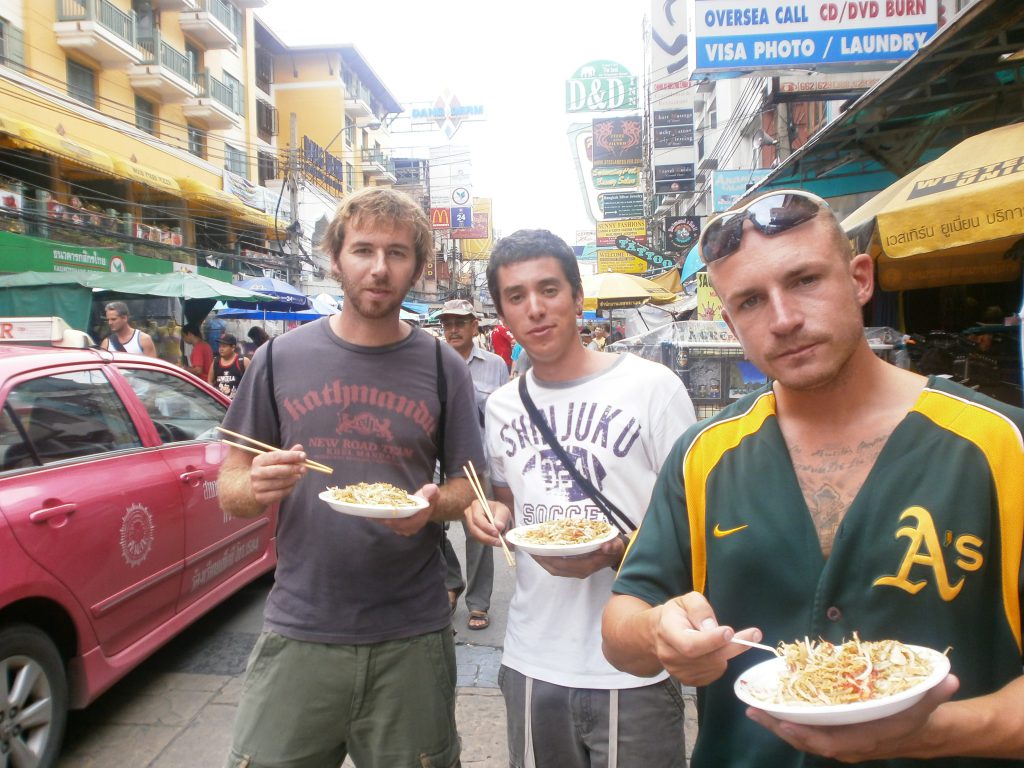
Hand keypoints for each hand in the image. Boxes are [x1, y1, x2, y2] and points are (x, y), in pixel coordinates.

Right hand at [248, 443, 308, 505]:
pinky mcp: (261, 497)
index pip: (277, 456)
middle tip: (304, 469)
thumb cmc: (269, 470)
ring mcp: (257, 486)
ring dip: (292, 479)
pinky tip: (292, 485)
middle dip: (293, 468)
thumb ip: (288, 454)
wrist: (254, 488)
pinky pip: (280, 493)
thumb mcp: (276, 461)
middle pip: (278, 470)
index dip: (291, 455)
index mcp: (259, 460)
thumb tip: (300, 447)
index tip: (303, 455)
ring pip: (280, 483)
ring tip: (298, 476)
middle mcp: (256, 473)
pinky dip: (289, 489)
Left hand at [375, 483, 439, 536]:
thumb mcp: (431, 493)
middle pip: (395, 526)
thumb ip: (431, 492)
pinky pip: (387, 523)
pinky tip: (370, 512)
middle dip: (383, 521)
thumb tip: (431, 489)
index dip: (396, 522)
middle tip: (371, 514)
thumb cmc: (428, 499)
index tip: (386, 519)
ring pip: (389, 525)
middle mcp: (410, 527)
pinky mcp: (397, 525)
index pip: (407, 525)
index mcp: (419, 521)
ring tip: (368, 513)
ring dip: (379, 520)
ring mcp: (403, 528)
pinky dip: (379, 518)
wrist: (428, 505)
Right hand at [464, 497, 511, 545]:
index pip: (477, 518)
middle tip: (500, 542)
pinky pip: (480, 540)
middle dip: (488, 538)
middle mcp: (470, 515)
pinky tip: (497, 542)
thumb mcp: (503, 511)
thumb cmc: (499, 511)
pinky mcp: (474, 533)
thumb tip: (498, 527)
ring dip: (489, 541)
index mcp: (476, 506)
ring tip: (501, 542)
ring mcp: (471, 525)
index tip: (497, 533)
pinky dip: (489, 542)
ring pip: (477, 537)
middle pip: (475, 529)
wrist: (497, 516)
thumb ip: (502, 518)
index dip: (486, 527)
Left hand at [532, 535, 625, 578]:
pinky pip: (558, 568)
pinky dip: (549, 561)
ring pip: (554, 570)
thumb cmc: (613, 548)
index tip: (537, 550)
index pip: (562, 565)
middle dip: (541, 561)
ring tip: (532, 551)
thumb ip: (612, 546)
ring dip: (543, 562)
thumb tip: (607, 546)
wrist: (617, 556)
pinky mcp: (574, 569)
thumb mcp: (615, 545)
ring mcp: (576, 571)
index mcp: (585, 566)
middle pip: (554, 569)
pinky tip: (543, 552)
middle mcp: (579, 571)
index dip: (548, 559)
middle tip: (529, 549)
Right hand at [652, 592, 759, 685]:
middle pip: (706, 657)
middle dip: (732, 647)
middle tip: (754, 635)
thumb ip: (699, 609)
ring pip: (714, 666)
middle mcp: (671, 656)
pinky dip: (720, 661)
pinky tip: (715, 650)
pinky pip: (714, 673)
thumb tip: (712, 628)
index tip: (730, 631)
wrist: (658, 634)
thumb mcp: (685, 600)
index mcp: (667, 632)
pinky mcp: (689, 681)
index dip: (711, 640)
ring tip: (723, 638)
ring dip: (726, 652)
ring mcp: (679, 672)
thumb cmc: (676, 614)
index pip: (690, 643)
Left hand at [746, 675, 959, 761]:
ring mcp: (840, 741)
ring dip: (778, 725)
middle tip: (754, 712)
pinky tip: (771, 709)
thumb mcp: (927, 703)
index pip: (830, 743)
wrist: (922, 733)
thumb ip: (936, 692)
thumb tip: (949, 679)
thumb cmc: (918, 715)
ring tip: (753, 710)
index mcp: (865, 738)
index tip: (783, 724)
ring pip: (804, 737)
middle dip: (780, 729)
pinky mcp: (835, 733)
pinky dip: (788, 721)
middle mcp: (849, 744)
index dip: (805, 735)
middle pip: (807, 741)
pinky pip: (807, 730)